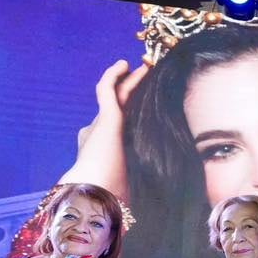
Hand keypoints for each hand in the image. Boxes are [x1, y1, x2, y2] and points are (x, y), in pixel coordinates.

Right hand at [67, 59, 148, 193]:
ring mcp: (100, 122)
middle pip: (118, 103)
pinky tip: (124, 65)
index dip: (131, 110)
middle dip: (131, 87)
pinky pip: (106, 88)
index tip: (148, 100)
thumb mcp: (135, 182)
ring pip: (115, 93)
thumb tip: (160, 184)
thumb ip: (142, 175)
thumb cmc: (117, 193)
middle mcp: (99, 131)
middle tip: (147, 72)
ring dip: (127, 78)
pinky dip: (113, 75)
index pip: (119, 124)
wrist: (98, 191)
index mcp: (104, 146)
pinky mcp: (104, 116)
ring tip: (144, 65)